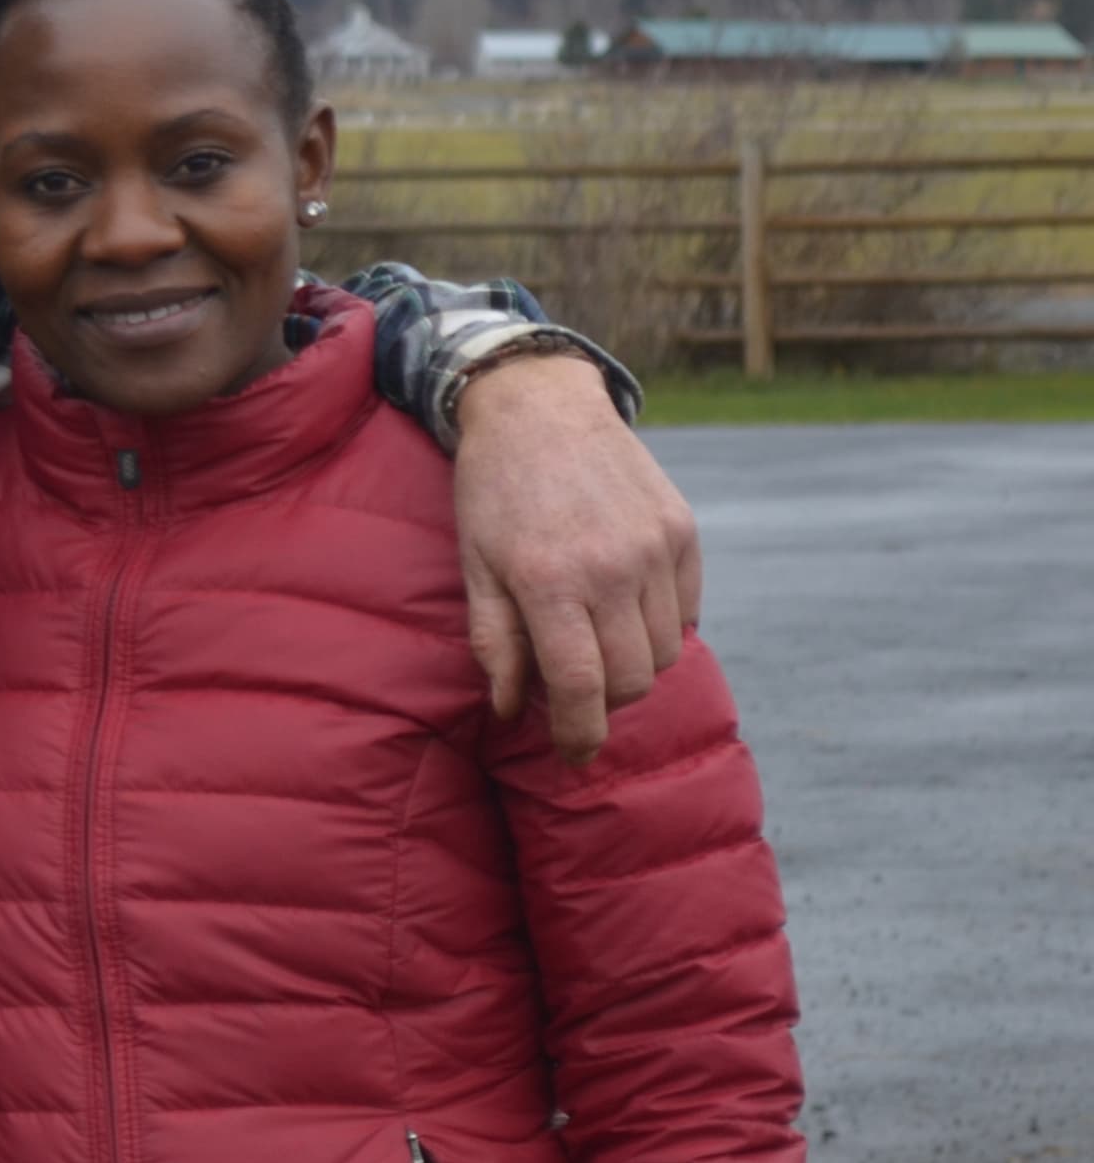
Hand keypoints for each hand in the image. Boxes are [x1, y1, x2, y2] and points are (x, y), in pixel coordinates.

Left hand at [451, 354, 702, 764]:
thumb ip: (494, 641)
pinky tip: (624, 609)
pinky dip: (662, 627)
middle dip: (605, 703)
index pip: (580, 687)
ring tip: (597, 644)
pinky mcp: (684, 531)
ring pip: (666, 652)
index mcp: (550, 580)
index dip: (579, 734)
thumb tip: (511, 710)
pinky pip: (688, 611)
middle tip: (576, 694)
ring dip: (635, 666)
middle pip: (633, 679)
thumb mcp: (475, 564)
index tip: (573, 755)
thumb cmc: (493, 491)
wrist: (539, 407)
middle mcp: (612, 567)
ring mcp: (655, 548)